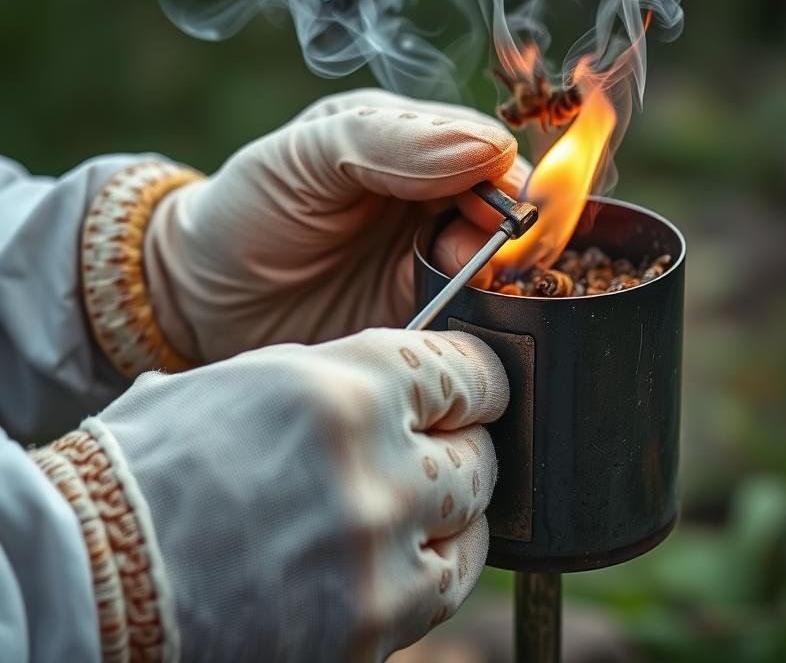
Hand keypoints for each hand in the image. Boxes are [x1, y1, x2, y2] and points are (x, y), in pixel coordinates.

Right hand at [77, 328, 507, 659]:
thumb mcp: (245, 387)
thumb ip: (337, 386)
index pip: (465, 375)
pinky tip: (389, 567)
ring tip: (417, 516)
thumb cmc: (146, 470)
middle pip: (479, 460)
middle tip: (441, 458)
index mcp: (345, 393)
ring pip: (473, 534)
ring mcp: (378, 561)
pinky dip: (424, 578)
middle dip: (464, 455)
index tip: (480, 394)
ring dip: (453, 521)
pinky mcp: (368, 632)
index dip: (479, 383)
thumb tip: (390, 391)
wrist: (85, 578)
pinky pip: (435, 597)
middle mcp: (378, 472)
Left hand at [145, 89, 528, 363]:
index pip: (487, 149)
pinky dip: (484, 317)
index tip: (491, 210)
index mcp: (409, 139)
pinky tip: (463, 318)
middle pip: (507, 209)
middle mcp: (432, 197)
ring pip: (503, 265)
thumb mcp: (307, 156)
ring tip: (463, 286)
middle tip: (478, 254)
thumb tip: (488, 148)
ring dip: (500, 277)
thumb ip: (389, 142)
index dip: (500, 178)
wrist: (203, 302)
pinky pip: (477, 314)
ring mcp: (432, 258)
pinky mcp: (427, 313)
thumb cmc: (248, 212)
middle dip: (507, 231)